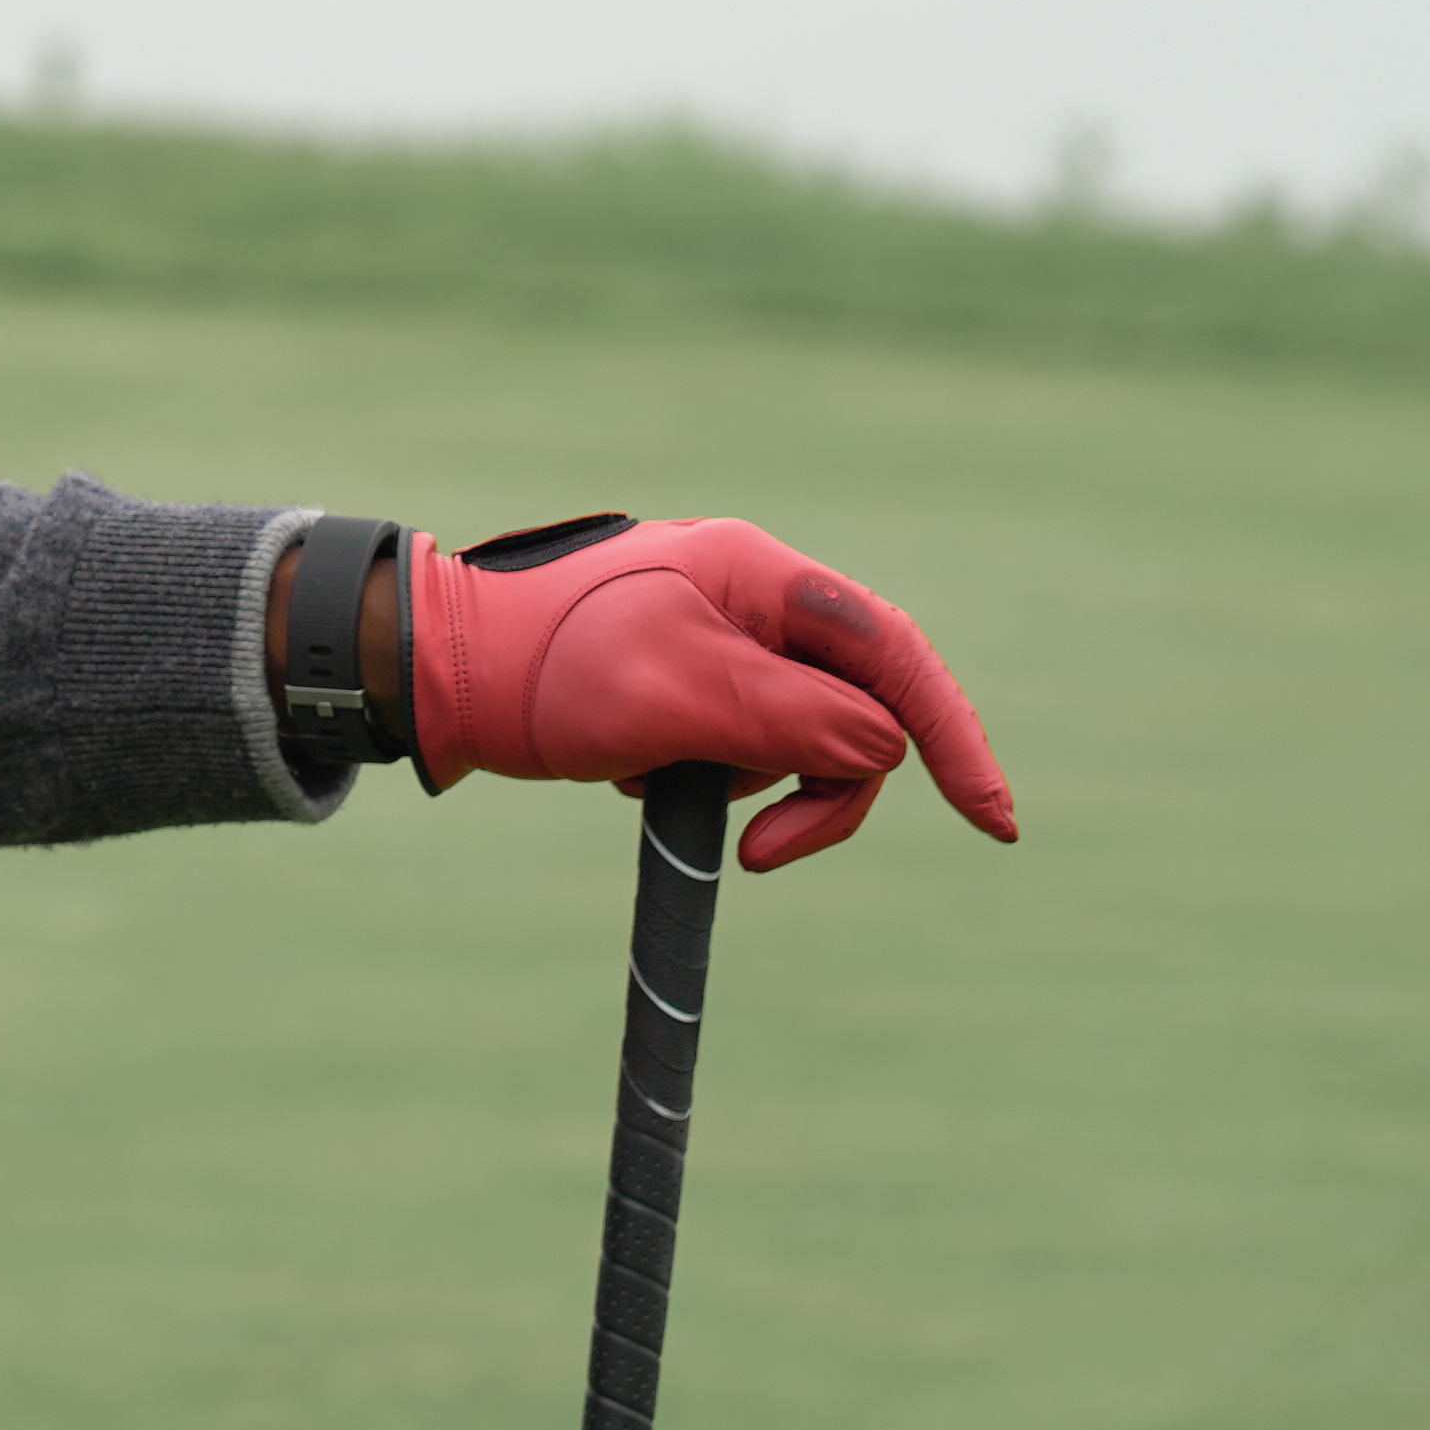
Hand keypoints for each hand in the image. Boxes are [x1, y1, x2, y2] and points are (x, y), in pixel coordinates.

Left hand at [408, 515, 1017, 870]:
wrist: (437, 673)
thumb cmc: (544, 670)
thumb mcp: (676, 698)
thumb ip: (790, 721)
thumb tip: (883, 749)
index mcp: (758, 575)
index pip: (891, 654)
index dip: (952, 735)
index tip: (992, 823)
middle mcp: (749, 597)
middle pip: (853, 709)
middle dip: (822, 790)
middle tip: (759, 854)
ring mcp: (718, 638)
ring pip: (798, 738)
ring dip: (750, 785)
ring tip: (658, 781)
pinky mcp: (686, 681)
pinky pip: (741, 746)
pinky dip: (708, 779)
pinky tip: (638, 776)